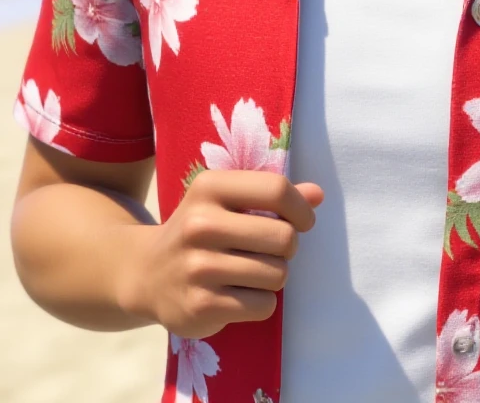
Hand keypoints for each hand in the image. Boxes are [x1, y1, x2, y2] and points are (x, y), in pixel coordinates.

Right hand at [117, 170, 323, 337]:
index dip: (301, 208)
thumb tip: (317, 194)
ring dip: (274, 276)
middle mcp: (200, 224)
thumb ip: (272, 195)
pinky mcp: (200, 306)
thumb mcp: (228, 201)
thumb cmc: (201, 231)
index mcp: (210, 187)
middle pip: (284, 237)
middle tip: (270, 251)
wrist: (146, 274)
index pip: (276, 190)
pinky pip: (263, 306)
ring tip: (251, 272)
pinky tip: (239, 294)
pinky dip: (261, 303)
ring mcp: (198, 268)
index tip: (302, 221)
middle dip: (288, 248)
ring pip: (277, 274)